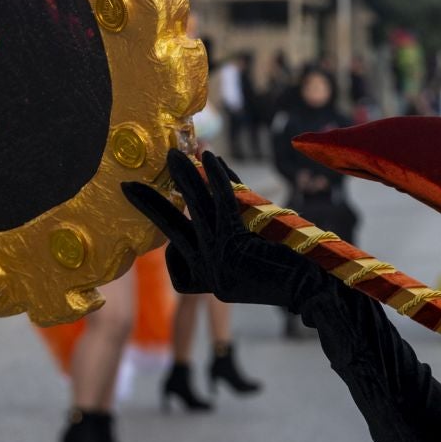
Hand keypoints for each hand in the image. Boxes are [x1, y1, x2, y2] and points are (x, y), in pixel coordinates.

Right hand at [122, 149, 333, 313]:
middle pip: (171, 230)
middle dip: (149, 205)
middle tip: (127, 185)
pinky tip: (209, 157)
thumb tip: (219, 189)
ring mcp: (220, 258)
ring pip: (195, 210)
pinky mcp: (237, 242)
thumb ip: (231, 235)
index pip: (175, 250)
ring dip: (183, 178)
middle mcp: (208, 270)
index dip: (176, 222)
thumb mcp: (250, 259)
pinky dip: (215, 177)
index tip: (186, 202)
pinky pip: (221, 202)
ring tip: (172, 155)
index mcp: (206, 278)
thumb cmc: (287, 270)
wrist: (313, 287)